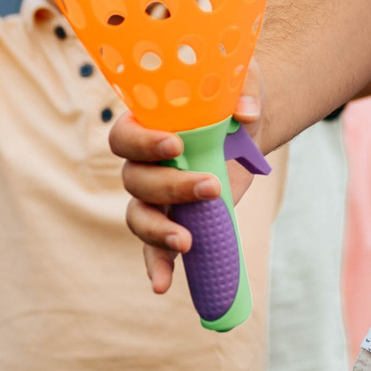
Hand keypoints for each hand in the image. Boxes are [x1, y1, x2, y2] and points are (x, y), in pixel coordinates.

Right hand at [113, 95, 263, 294]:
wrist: (245, 130)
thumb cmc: (231, 100)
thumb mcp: (240, 84)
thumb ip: (241, 90)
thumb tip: (245, 112)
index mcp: (146, 124)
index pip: (125, 135)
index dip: (143, 142)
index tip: (176, 145)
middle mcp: (141, 162)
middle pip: (136, 180)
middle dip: (171, 187)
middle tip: (211, 186)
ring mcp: (153, 196)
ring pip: (138, 215)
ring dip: (158, 231)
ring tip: (187, 242)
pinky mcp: (172, 220)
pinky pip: (153, 248)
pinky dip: (156, 266)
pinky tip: (162, 285)